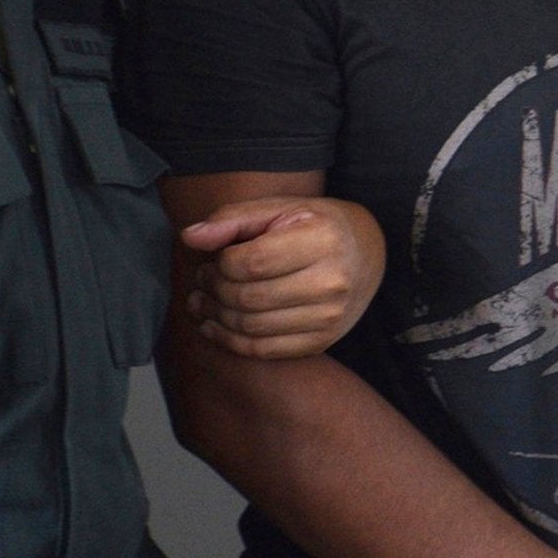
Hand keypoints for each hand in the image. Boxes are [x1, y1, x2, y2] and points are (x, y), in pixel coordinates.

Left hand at [180, 196, 384, 359]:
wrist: (367, 253)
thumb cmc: (314, 224)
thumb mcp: (279, 208)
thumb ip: (233, 218)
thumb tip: (190, 238)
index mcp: (322, 240)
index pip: (252, 262)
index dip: (219, 264)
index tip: (211, 261)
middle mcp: (331, 282)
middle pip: (249, 297)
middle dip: (213, 292)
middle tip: (201, 282)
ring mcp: (329, 317)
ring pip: (252, 328)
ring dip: (217, 318)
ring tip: (203, 303)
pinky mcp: (322, 341)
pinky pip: (265, 350)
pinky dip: (231, 342)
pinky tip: (216, 327)